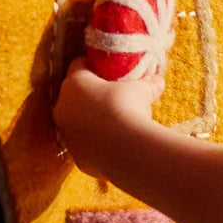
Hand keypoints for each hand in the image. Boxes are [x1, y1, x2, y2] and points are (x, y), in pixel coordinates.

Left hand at [52, 56, 163, 176]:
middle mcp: (63, 107)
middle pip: (74, 95)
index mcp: (76, 83)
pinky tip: (114, 143)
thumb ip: (147, 84)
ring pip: (76, 122)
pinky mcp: (76, 156)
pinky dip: (95, 143)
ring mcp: (67, 134)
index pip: (79, 65)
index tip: (109, 71)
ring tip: (115, 122)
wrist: (126, 150)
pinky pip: (84, 145)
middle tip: (112, 96)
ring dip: (91, 120)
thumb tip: (158, 82)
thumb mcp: (142, 89)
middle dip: (90, 94)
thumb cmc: (129, 109)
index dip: (94, 66)